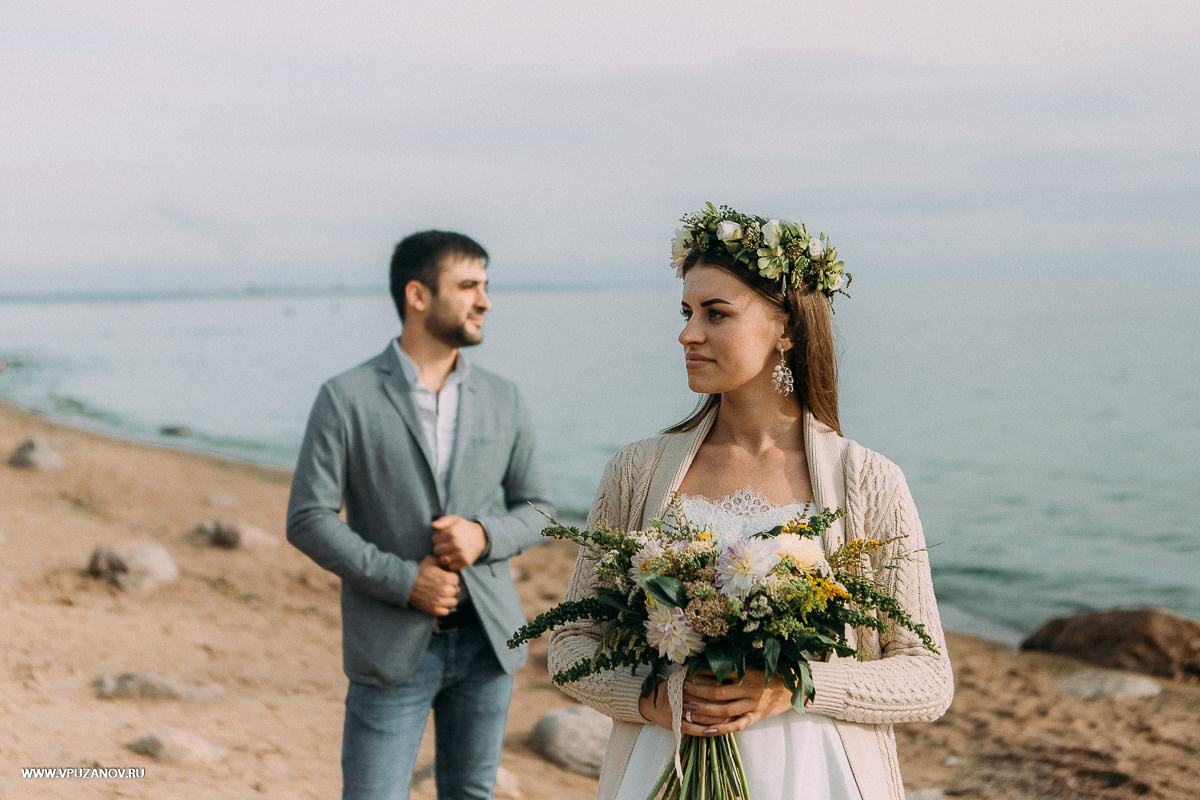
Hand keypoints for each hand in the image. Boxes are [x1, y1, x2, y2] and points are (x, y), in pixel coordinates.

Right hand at [407, 555, 460, 615]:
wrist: (406, 583)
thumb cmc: (418, 571)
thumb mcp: (430, 560)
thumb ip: (442, 561)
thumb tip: (448, 562)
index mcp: (446, 579)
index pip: (457, 580)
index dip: (451, 578)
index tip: (446, 578)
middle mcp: (445, 591)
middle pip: (456, 591)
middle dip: (451, 588)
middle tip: (444, 587)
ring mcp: (440, 601)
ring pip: (453, 602)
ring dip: (449, 599)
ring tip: (443, 595)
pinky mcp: (434, 609)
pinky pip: (446, 611)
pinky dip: (444, 608)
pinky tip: (439, 602)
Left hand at [430, 516, 487, 570]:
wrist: (481, 536)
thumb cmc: (463, 527)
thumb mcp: (454, 520)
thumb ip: (442, 521)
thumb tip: (433, 525)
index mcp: (452, 532)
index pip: (434, 539)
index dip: (438, 538)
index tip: (443, 537)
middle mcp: (456, 544)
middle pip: (436, 550)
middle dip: (440, 547)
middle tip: (446, 544)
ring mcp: (461, 554)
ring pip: (442, 559)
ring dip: (444, 556)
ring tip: (449, 551)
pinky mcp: (465, 562)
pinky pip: (450, 566)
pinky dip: (451, 563)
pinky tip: (455, 557)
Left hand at [638, 669, 794, 735]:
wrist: (791, 689)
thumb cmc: (767, 675)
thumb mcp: (751, 666)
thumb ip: (733, 666)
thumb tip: (707, 660)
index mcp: (746, 673)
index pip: (719, 672)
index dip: (701, 673)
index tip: (686, 672)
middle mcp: (747, 689)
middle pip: (718, 691)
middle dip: (698, 691)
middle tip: (682, 689)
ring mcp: (751, 704)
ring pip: (724, 709)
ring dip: (704, 709)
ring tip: (687, 708)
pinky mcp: (755, 717)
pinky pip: (737, 725)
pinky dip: (722, 728)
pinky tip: (707, 729)